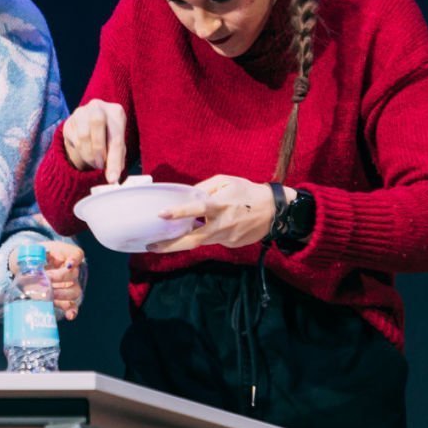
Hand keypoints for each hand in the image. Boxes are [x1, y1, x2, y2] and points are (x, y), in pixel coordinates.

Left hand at [10, 241, 86, 320]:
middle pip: (74, 275)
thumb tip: (41, 256)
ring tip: (50, 295)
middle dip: (60, 278)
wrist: (28, 268)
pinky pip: (72, 306)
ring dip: (62, 294)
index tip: (68, 264)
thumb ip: (37, 252)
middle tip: (46, 279)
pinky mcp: (64, 299)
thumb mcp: (35, 250)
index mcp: (66, 255)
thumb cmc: (34, 256)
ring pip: (74, 291)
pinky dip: (71, 311)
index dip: (75, 260)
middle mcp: (71, 270)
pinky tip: (69, 315)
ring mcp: (69, 285)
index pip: (77, 255)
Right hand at [61, 99, 128, 182]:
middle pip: (97, 123)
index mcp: (115, 111)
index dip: (114, 160)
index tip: (112, 178)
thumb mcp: (117, 146)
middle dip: (98, 149)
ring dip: (89, 155)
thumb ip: (116, 160)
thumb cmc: (109, 137)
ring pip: (83, 135)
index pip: (116, 136)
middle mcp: (97, 106)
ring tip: (95, 162)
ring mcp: (80, 112)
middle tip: (100, 166)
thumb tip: (112, 179)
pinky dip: (80, 152)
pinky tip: (86, 153)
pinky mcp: (68, 122)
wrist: (91, 127)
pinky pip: (73, 139)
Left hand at [144, 175, 293, 253]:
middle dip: (170, 246)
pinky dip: (205, 234)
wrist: (275, 210)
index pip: (196, 209)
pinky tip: (206, 227)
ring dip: (182, 241)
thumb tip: (186, 197)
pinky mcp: (232, 244)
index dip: (179, 212)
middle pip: (193, 240)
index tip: (161, 214)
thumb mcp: (226, 181)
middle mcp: (222, 225)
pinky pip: (213, 239)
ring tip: (164, 240)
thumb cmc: (247, 191)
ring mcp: (227, 237)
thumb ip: (204, 188)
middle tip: (151, 246)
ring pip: (201, 242)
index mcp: (220, 205)